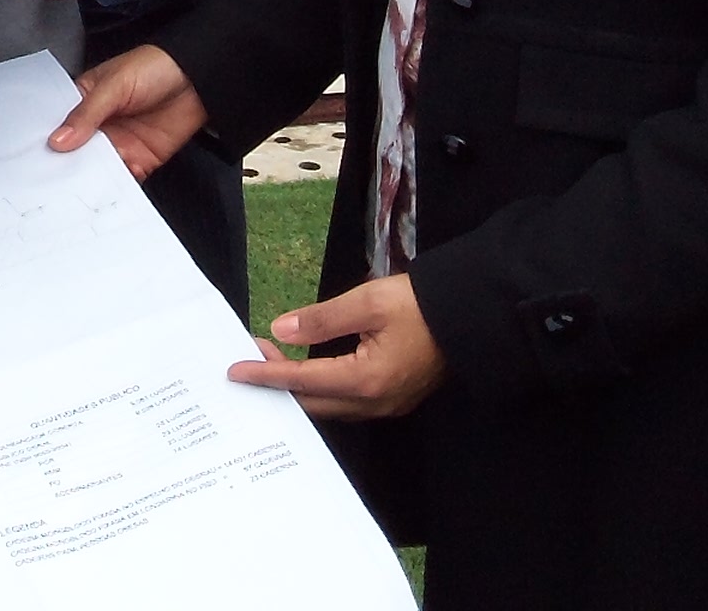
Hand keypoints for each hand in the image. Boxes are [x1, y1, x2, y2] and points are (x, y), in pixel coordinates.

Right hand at [47, 44, 207, 180]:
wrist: (199, 78)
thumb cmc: (156, 67)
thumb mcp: (115, 84)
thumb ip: (87, 113)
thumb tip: (59, 139)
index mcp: (85, 100)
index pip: (59, 124)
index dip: (48, 140)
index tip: (37, 157)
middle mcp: (99, 125)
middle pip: (75, 151)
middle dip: (66, 165)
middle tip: (54, 179)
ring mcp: (118, 143)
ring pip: (96, 169)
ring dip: (89, 178)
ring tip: (78, 188)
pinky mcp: (139, 159)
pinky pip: (123, 178)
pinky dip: (115, 188)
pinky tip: (107, 191)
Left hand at [229, 274, 447, 420]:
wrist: (470, 314)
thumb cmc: (420, 304)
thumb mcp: (367, 302)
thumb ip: (321, 319)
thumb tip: (281, 330)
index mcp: (366, 381)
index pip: (303, 380)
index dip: (267, 375)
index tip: (236, 372)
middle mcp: (374, 403)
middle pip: (313, 402)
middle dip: (279, 383)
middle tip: (253, 357)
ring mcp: (386, 405)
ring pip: (330, 405)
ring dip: (300, 387)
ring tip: (274, 360)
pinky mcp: (394, 398)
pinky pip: (347, 402)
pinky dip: (321, 388)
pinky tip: (308, 370)